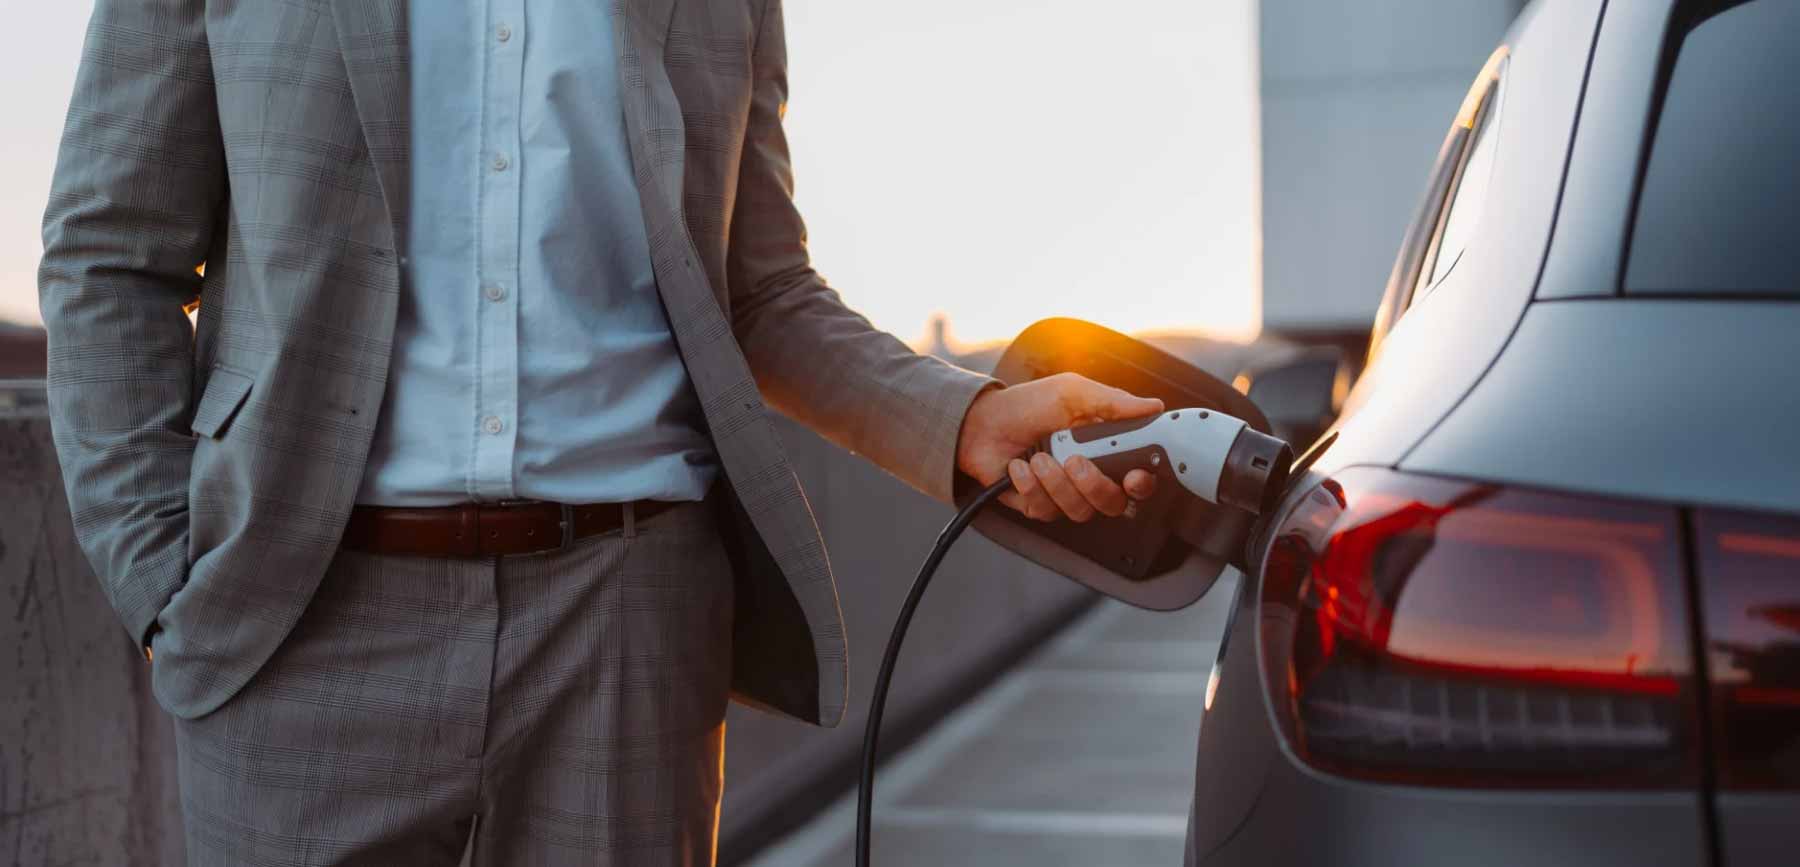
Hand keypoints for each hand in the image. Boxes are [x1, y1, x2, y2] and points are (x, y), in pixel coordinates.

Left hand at [957, 373, 1163, 521]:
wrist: (980, 423)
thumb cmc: (1026, 405)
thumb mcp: (1072, 393)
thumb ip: (1113, 402)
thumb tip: (1152, 406)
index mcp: (1105, 448)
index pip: (1138, 477)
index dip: (1142, 483)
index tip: (1134, 476)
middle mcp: (1089, 475)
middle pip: (1114, 503)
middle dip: (1094, 485)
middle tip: (1075, 461)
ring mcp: (1064, 493)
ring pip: (1080, 510)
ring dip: (1056, 483)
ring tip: (1038, 457)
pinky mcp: (1039, 506)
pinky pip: (1046, 510)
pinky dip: (1030, 486)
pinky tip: (1019, 467)